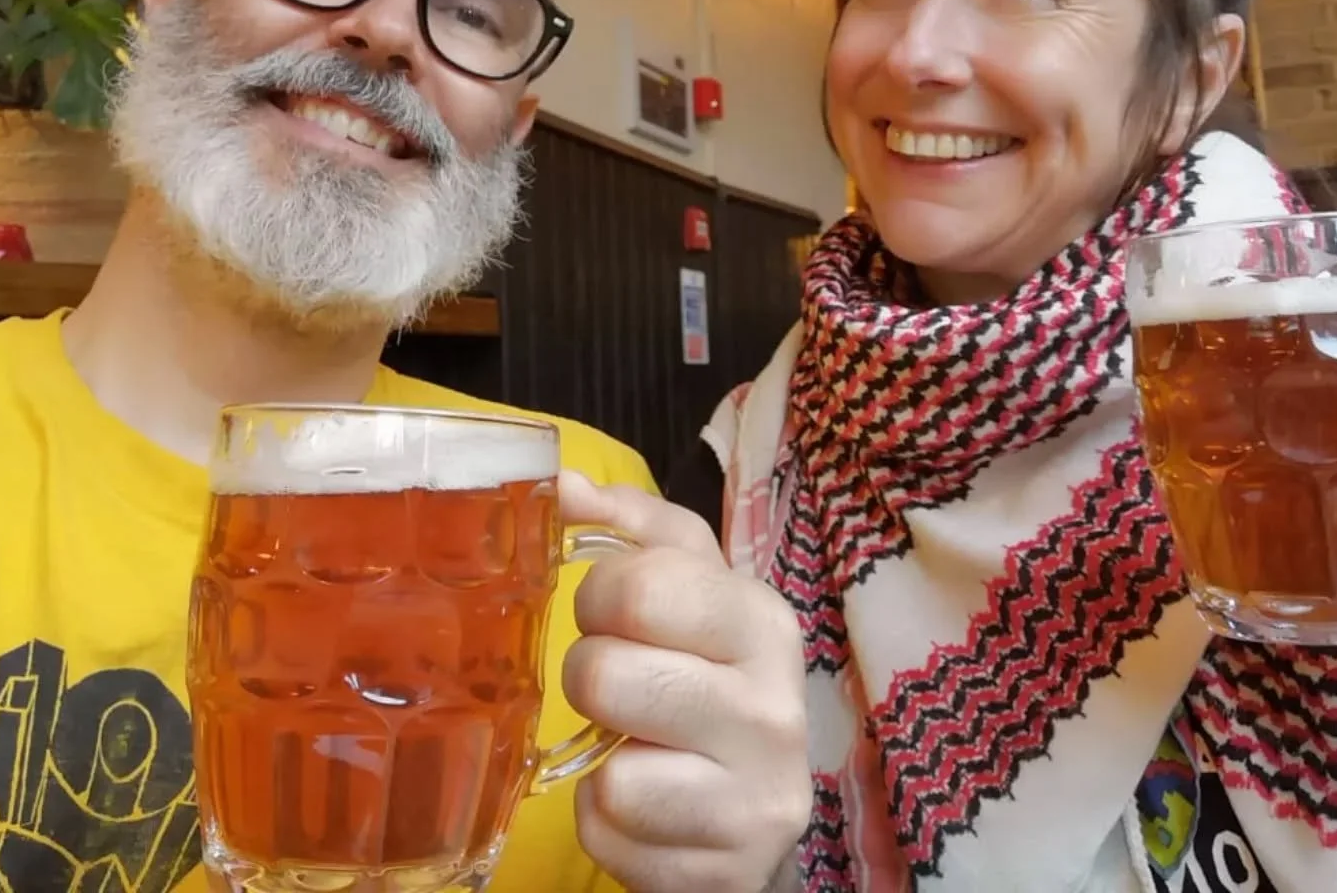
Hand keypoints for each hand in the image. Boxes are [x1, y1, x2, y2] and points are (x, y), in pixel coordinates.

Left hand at [559, 471, 810, 892]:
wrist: (751, 803)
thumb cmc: (705, 671)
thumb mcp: (686, 584)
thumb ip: (628, 525)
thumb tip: (561, 483)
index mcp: (762, 619)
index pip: (640, 586)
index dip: (598, 597)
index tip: (610, 612)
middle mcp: (775, 708)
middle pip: (606, 676)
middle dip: (590, 675)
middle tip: (617, 681)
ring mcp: (759, 799)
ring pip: (612, 772)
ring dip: (600, 755)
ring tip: (635, 741)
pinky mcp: (730, 871)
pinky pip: (611, 836)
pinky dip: (607, 821)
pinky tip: (645, 801)